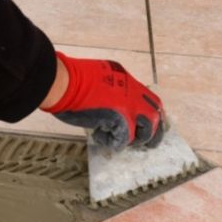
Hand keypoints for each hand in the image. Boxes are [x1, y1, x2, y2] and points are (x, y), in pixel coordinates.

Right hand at [44, 52, 164, 149]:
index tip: (146, 125)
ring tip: (119, 141)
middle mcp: (133, 92)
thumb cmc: (71, 79)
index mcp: (127, 80)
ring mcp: (129, 106)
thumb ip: (109, 90)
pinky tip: (99, 136)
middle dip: (154, 131)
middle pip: (156, 114)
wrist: (65, 83)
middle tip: (146, 143)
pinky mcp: (121, 120)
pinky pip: (125, 139)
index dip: (150, 114)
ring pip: (148, 129)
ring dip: (136, 139)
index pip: (149, 99)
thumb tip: (107, 106)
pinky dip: (112, 142)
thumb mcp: (98, 78)